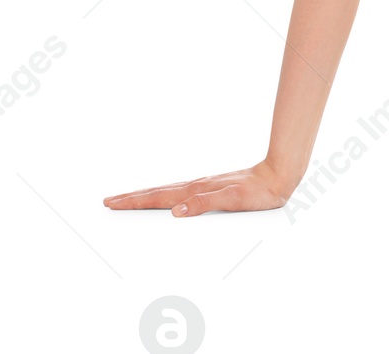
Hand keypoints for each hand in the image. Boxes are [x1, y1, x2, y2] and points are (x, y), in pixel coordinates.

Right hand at [104, 158, 296, 217]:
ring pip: (167, 191)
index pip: (159, 198)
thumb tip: (176, 211)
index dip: (135, 202)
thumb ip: (204, 203)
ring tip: (128, 199)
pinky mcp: (212, 188)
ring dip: (145, 196)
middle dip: (132, 198)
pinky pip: (180, 193)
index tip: (112, 203)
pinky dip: (165, 196)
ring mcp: (203, 186)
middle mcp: (197, 186)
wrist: (279, 176)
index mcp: (197, 190)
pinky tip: (167, 200)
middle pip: (158, 192)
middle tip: (109, 201)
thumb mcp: (232, 200)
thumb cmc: (258, 191)